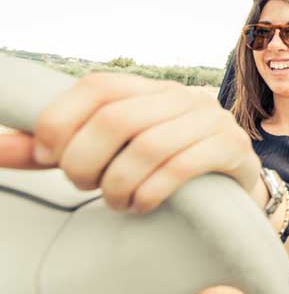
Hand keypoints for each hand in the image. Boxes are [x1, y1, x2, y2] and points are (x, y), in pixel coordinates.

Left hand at [0, 73, 261, 212]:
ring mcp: (210, 120)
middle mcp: (179, 96)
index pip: (96, 87)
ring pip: (147, 147)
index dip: (61, 122)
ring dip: (118, 184)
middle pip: (116, 119)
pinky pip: (183, 167)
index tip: (49, 159)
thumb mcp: (111, 152)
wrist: (234, 190)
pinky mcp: (231, 148)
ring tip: (116, 202)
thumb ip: (58, 150)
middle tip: (86, 186)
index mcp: (146, 88)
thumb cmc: (163, 167)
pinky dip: (152, 192)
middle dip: (86, 161)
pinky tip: (143, 206)